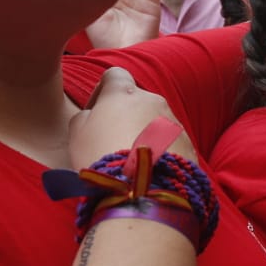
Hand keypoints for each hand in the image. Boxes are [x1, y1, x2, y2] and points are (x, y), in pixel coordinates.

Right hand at [69, 67, 194, 165]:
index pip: (114, 75)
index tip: (96, 112)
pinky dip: (160, 150)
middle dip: (126, 115)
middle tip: (113, 141)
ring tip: (132, 160)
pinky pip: (170, 141)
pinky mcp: (188, 143)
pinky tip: (149, 169)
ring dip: (144, 133)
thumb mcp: (77, 134)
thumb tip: (93, 114)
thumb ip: (85, 115)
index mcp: (124, 93)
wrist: (140, 190)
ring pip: (155, 121)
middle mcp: (153, 100)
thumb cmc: (101, 157)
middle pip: (138, 100)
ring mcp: (173, 121)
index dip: (102, 91)